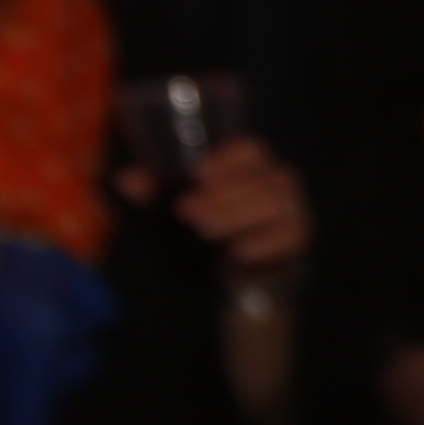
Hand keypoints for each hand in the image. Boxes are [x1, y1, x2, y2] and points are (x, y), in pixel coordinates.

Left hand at [170, 133, 312, 272]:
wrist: (249, 275)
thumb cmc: (216, 230)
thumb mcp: (184, 210)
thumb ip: (158, 194)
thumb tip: (125, 180)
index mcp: (252, 167)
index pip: (250, 149)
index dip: (227, 159)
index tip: (198, 175)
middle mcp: (278, 181)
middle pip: (257, 178)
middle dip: (220, 195)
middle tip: (187, 211)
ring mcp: (293, 208)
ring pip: (272, 204)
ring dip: (235, 216)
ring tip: (205, 231)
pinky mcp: (298, 238)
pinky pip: (288, 236)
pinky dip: (262, 244)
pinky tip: (237, 252)